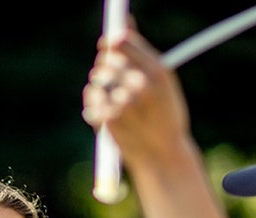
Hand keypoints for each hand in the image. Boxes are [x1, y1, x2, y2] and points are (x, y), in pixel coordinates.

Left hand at [82, 30, 191, 169]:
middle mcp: (141, 84)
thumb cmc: (164, 117)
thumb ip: (142, 56)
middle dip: (107, 65)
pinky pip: (91, 98)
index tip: (110, 43)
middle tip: (112, 76)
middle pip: (108, 60)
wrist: (163, 156)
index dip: (113, 41)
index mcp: (159, 72)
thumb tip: (123, 23)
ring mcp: (124, 102)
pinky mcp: (109, 117)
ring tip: (116, 102)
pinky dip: (94, 104)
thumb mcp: (163, 84)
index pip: (124, 41)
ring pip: (97, 79)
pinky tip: (108, 115)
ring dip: (100, 86)